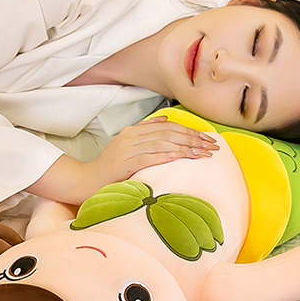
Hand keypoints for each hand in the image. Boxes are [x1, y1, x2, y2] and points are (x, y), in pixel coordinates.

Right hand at [92, 116, 219, 178]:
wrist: (86, 180)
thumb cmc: (109, 168)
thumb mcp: (127, 145)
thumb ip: (146, 132)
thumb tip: (166, 120)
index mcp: (134, 130)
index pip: (169, 126)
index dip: (190, 131)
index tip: (208, 139)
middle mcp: (132, 136)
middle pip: (170, 133)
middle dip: (194, 139)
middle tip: (213, 146)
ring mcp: (128, 149)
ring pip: (163, 142)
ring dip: (186, 147)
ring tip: (204, 153)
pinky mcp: (125, 163)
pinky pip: (150, 156)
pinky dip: (168, 155)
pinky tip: (182, 157)